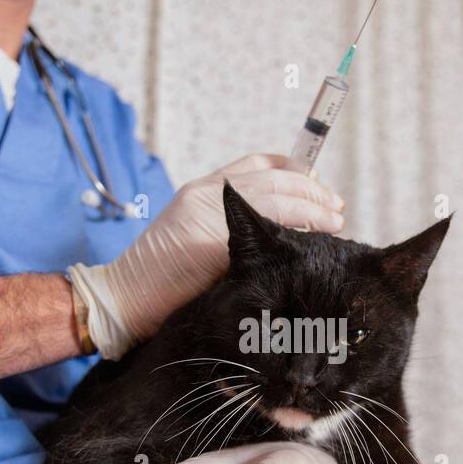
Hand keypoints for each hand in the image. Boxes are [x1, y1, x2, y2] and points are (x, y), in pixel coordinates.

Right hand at [69, 154, 343, 357]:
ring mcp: (208, 212)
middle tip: (337, 207)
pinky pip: (264, 226)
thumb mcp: (197, 242)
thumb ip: (232, 230)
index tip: (318, 183)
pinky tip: (312, 238)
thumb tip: (283, 232)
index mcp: (203, 190)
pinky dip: (293, 228)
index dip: (293, 169)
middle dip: (312, 191)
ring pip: (277, 197)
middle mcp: (207, 193)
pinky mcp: (211, 238)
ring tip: (334, 222)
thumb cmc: (162, 281)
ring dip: (312, 209)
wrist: (125, 298)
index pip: (257, 165)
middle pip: (275, 179)